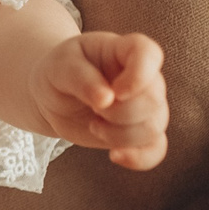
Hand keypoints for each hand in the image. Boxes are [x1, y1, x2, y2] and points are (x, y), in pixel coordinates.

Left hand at [30, 31, 169, 169]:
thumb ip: (81, 78)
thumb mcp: (60, 66)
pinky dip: (139, 158)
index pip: (149, 55)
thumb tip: (106, 100)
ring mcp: (144, 107)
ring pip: (154, 127)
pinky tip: (114, 156)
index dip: (139, 75)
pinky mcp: (139, 133)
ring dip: (120, 135)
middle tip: (94, 109)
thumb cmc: (60, 71)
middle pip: (153, 99)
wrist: (53, 96)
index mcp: (125, 51)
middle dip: (120, 113)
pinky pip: (155, 150)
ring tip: (94, 125)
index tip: (116, 92)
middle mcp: (143, 78)